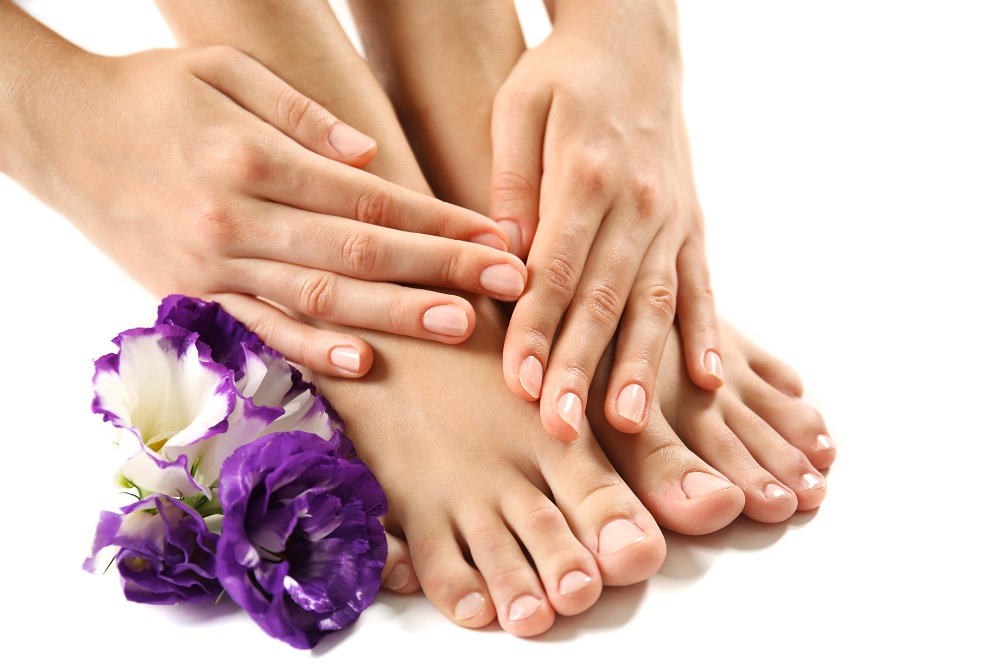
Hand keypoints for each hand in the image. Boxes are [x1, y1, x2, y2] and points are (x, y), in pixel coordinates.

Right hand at [14, 45, 525, 376]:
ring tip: (461, 324)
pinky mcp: (190, 295)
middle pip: (358, 251)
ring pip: (319, 297)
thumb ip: (301, 116)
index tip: (494, 235)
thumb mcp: (222, 70)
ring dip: (395, 314)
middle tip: (508, 285)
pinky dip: (312, 348)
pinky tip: (366, 363)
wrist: (54, 131)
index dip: (437, 219)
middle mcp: (235, 218)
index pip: (367, 198)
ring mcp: (212, 265)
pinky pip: (259, 330)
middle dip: (441, 268)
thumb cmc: (148, 92)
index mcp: (251, 157)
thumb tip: (370, 160)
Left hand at [489, 0, 721, 439]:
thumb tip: (505, 260)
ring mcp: (672, 216)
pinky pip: (701, 284)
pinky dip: (706, 333)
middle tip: (564, 428)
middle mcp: (637, 201)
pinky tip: (707, 381)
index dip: (538, 329)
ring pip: (656, 302)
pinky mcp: (692, 223)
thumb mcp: (518, 110)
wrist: (634, 41)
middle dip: (583, 367)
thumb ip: (512, 186)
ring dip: (642, 366)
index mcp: (584, 174)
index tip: (521, 384)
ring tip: (631, 424)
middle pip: (605, 298)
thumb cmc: (562, 75)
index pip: (556, 268)